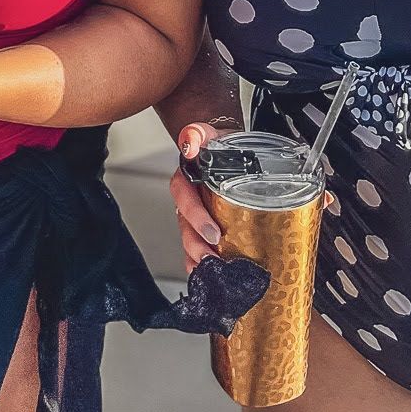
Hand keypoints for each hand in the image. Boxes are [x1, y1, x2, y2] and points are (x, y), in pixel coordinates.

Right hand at [170, 118, 231, 271]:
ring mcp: (195, 216)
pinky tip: (210, 277)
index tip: (214, 233)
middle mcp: (188, 200)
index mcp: (186, 180)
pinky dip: (200, 264)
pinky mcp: (205, 226)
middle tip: (214, 258)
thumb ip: (197, 133)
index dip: (196, 217)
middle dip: (197, 245)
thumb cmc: (218, 144)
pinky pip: (198, 247)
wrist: (225, 148)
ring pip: (190, 240)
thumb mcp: (208, 134)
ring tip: (213, 273)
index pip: (184, 198)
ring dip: (198, 258)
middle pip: (185, 226)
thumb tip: (189, 142)